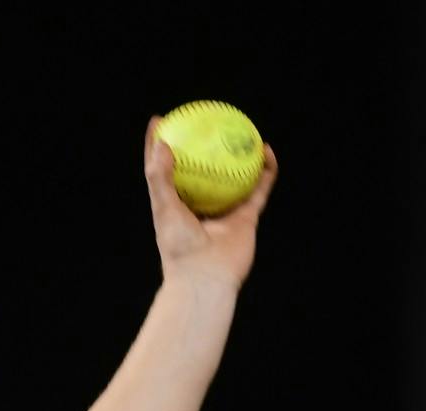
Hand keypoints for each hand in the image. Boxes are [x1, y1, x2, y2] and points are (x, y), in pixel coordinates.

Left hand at [144, 114, 278, 291]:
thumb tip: (162, 144)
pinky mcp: (246, 217)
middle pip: (199, 169)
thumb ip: (160, 177)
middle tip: (204, 118)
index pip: (162, 168)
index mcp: (172, 205)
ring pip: (233, 176)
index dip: (159, 145)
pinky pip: (259, 187)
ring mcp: (222, 211)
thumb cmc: (179, 247)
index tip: (160, 120)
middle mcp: (197, 206)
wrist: (206, 277)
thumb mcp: (164, 209)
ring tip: (241, 127)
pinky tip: (266, 148)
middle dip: (201, 145)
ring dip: (237, 154)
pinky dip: (265, 170)